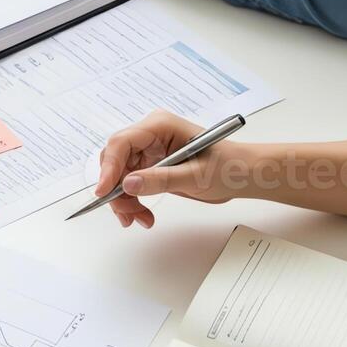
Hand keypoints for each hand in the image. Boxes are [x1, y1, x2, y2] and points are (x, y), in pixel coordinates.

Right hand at [95, 111, 245, 228]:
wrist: (243, 176)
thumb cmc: (229, 167)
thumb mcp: (197, 175)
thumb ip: (162, 179)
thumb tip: (128, 183)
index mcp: (160, 126)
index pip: (122, 142)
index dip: (109, 167)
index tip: (103, 192)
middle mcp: (149, 135)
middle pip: (115, 161)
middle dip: (116, 189)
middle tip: (126, 214)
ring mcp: (148, 151)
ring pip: (118, 176)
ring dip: (123, 201)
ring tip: (139, 220)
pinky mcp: (150, 167)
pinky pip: (129, 184)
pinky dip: (132, 202)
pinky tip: (143, 216)